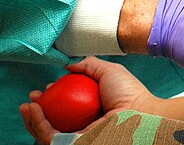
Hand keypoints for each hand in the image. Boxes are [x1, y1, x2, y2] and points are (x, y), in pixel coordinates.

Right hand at [20, 56, 155, 144]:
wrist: (138, 111)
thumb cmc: (130, 93)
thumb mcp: (108, 71)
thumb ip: (88, 65)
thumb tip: (68, 64)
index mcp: (90, 112)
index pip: (65, 110)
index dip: (52, 100)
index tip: (46, 88)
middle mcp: (83, 126)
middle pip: (52, 122)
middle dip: (37, 111)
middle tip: (33, 98)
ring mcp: (77, 137)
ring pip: (46, 132)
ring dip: (33, 118)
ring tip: (29, 104)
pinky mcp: (73, 144)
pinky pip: (49, 136)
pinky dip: (38, 123)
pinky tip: (35, 109)